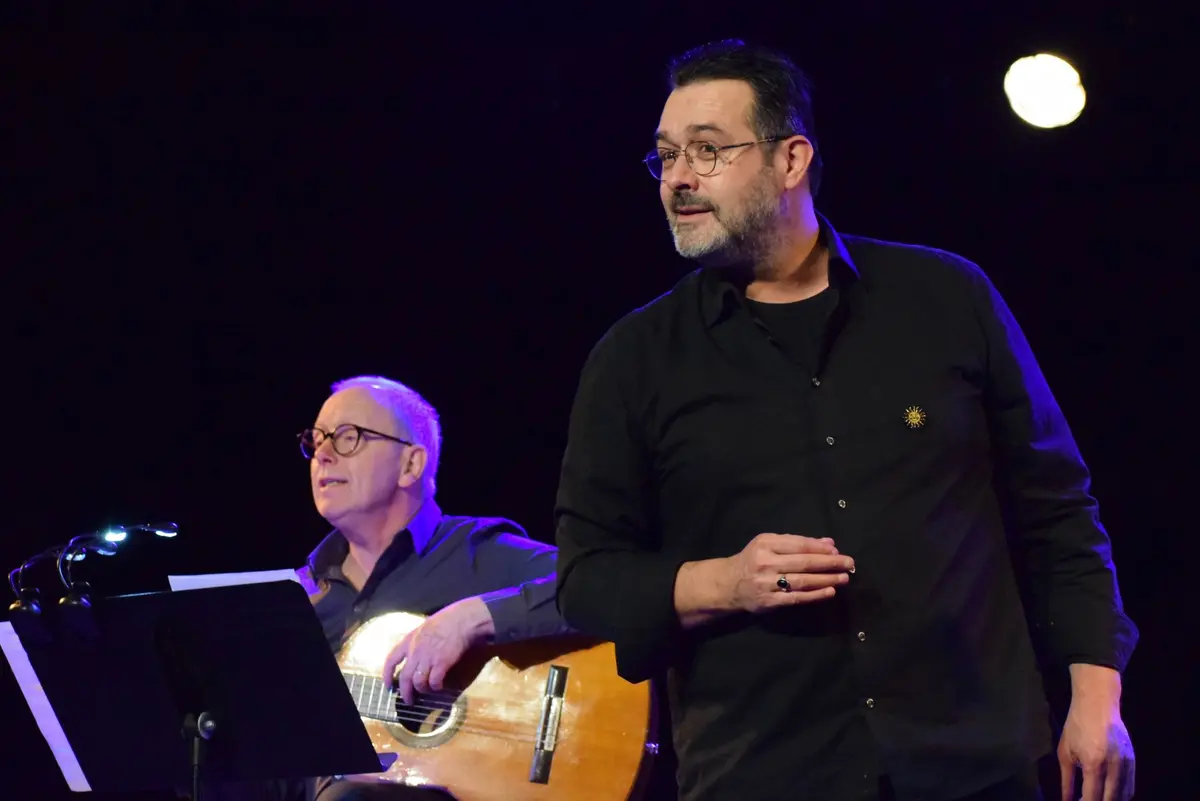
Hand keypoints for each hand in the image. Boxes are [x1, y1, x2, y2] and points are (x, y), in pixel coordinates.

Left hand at [381, 597, 493, 704]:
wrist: (462, 621)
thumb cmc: (446, 620)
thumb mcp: (424, 627)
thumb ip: (417, 641)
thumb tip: (416, 653)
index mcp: (409, 640)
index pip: (391, 660)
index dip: (387, 675)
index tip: (388, 686)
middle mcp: (415, 652)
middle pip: (404, 678)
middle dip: (405, 692)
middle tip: (409, 701)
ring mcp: (427, 658)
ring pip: (418, 682)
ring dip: (422, 690)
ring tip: (427, 691)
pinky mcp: (441, 664)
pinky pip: (434, 682)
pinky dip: (435, 687)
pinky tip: (439, 686)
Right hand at [725, 533, 853, 611]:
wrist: (729, 584)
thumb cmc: (753, 560)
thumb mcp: (769, 544)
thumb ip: (797, 542)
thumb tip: (829, 544)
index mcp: (766, 544)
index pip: (800, 545)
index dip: (821, 549)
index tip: (838, 551)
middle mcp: (766, 562)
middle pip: (804, 563)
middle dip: (830, 563)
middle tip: (849, 564)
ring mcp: (767, 583)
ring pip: (803, 581)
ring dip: (827, 579)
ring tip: (843, 578)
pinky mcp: (770, 601)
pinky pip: (797, 598)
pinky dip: (815, 595)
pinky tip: (829, 592)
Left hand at [1057, 695, 1134, 800]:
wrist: (1098, 704)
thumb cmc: (1076, 726)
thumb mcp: (1065, 752)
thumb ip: (1066, 780)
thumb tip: (1066, 800)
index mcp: (1094, 764)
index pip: (1093, 797)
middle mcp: (1114, 767)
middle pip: (1111, 800)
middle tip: (1086, 800)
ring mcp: (1127, 764)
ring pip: (1124, 796)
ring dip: (1110, 800)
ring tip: (1096, 797)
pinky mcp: (1133, 761)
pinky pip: (1130, 787)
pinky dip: (1121, 795)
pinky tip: (1109, 795)